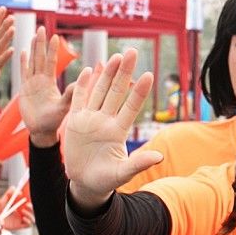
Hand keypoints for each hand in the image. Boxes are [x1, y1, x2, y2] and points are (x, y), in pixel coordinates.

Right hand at [20, 26, 73, 145]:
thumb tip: (80, 83)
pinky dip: (23, 62)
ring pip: (32, 62)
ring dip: (32, 48)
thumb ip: (70, 95)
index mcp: (50, 83)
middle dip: (41, 43)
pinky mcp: (24, 90)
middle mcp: (41, 81)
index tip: (54, 36)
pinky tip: (22, 51)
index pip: (51, 62)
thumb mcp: (63, 107)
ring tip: (33, 35)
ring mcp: (32, 84)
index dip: (52, 49)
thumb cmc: (54, 121)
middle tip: (42, 28)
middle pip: (40, 57)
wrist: (41, 131)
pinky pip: (23, 73)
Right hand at [60, 49, 161, 207]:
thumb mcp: (122, 173)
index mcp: (118, 131)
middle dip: (124, 72)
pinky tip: (88, 71)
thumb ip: (138, 164)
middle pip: (116, 92)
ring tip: (116, 56)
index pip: (131, 107)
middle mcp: (106, 121)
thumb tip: (159, 157)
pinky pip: (79, 100)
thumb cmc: (105, 180)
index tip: (149, 75)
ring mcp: (90, 119)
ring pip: (99, 92)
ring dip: (106, 74)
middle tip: (132, 52)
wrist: (85, 183)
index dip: (139, 92)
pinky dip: (82, 86)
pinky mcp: (75, 121)